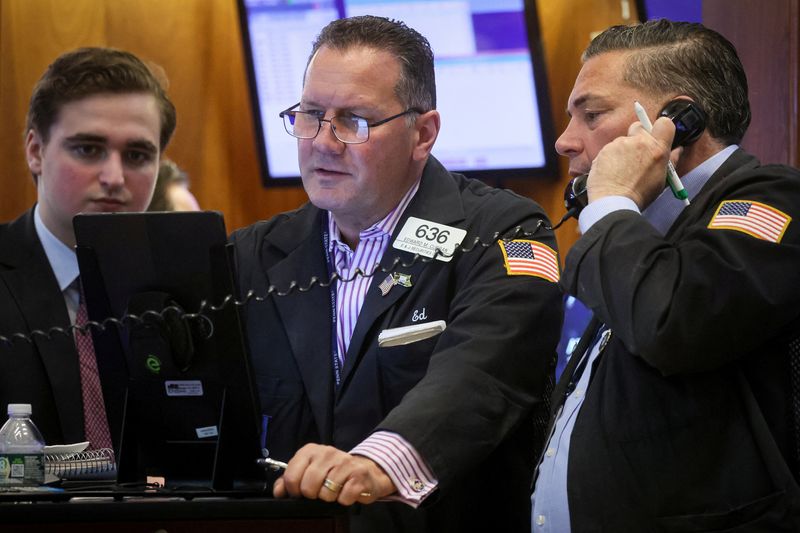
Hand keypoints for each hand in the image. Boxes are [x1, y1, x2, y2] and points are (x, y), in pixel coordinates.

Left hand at [272, 443, 396, 504]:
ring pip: (325, 494)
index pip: (291, 476)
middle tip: (320, 491)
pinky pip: (343, 498)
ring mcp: (344, 462)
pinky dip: (344, 500)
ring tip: (335, 489)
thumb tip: (278, 491)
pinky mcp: (359, 475)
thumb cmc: (334, 472)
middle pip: (308, 487)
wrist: (366, 471)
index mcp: (310, 450)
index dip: (294, 491)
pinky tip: (347, 491)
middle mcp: (327, 452)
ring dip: (330, 498)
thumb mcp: (309, 471)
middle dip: (313, 495)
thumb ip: (290, 480)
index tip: (300, 492)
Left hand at [587, 115, 677, 209]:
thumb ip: (671, 161)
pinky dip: (611, 158)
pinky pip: (609, 150)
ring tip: (622, 170)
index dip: (661, 128)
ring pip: (623, 140)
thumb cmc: (640, 194)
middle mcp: (638, 142)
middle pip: (639, 127)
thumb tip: (677, 150)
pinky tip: (612, 172)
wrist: (614, 202)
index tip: (657, 136)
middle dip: (639, 136)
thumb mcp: (662, 179)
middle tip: (638, 154)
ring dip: (624, 150)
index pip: (664, 123)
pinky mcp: (604, 150)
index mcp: (656, 148)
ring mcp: (619, 144)